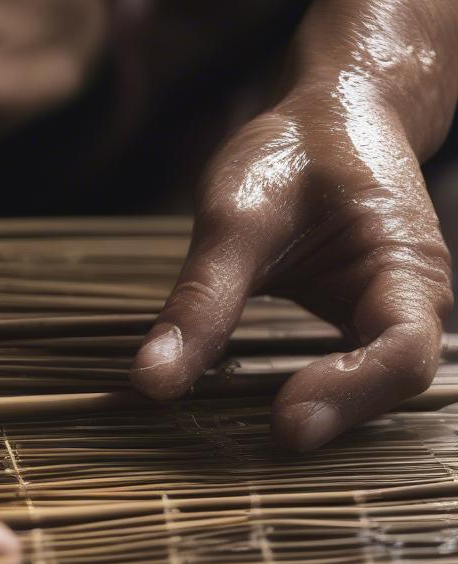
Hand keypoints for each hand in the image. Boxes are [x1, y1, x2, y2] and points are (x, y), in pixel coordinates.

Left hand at [130, 86, 452, 451]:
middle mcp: (412, 304)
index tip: (283, 421)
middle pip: (391, 388)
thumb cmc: (294, 152)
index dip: (349, 395)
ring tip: (243, 443)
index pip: (405, 354)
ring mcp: (387, 321)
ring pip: (367, 393)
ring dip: (316, 417)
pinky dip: (302, 400)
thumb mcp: (238, 216)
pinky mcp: (356, 330)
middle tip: (254, 445)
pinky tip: (247, 415)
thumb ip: (201, 298)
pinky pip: (341, 381)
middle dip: (331, 418)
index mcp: (406, 268)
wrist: (331, 117)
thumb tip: (151, 383)